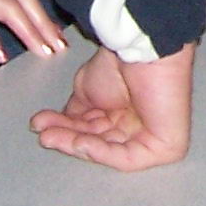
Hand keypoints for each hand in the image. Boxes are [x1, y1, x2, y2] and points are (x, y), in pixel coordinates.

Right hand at [31, 43, 194, 170]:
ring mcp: (153, 137)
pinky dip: (102, 153)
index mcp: (123, 111)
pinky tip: (80, 141)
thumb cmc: (121, 60)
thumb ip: (75, 115)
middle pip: (98, 142)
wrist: (143, 47)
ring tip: (51, 136)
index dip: (65, 128)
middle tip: (43, 134)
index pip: (91, 129)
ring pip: (109, 153)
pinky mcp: (166, 147)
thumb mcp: (86, 90)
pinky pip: (128, 158)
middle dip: (67, 138)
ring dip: (77, 146)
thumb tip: (60, 127)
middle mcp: (138, 125)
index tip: (39, 124)